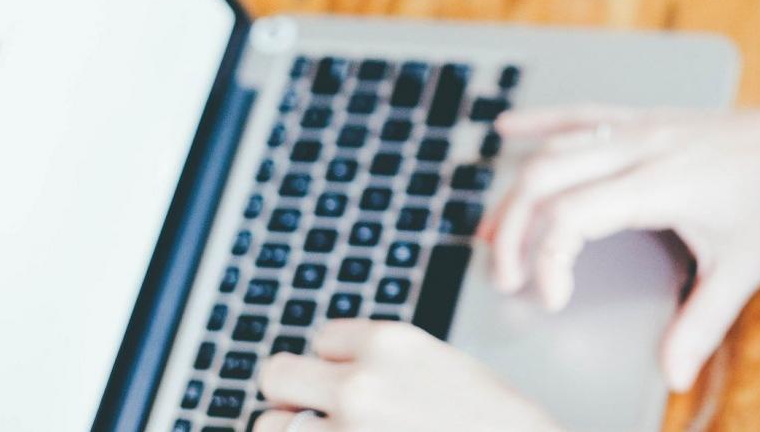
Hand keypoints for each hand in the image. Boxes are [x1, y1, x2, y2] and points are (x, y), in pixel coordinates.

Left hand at [256, 320, 559, 431]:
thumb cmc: (489, 418)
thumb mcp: (437, 364)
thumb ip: (381, 360)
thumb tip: (331, 370)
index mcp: (389, 343)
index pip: (320, 337)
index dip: (335, 361)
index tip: (354, 378)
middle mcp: (358, 385)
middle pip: (276, 375)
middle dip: (294, 393)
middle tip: (316, 410)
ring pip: (270, 427)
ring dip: (294, 431)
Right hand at [479, 87, 759, 390]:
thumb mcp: (747, 266)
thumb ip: (702, 323)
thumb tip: (672, 373)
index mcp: (659, 182)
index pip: (571, 216)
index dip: (548, 262)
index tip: (553, 301)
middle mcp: (641, 147)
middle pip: (545, 179)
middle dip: (512, 231)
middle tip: (506, 279)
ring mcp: (642, 127)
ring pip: (557, 149)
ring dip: (516, 190)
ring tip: (490, 234)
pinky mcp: (650, 119)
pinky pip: (583, 114)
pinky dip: (542, 123)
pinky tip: (508, 130)